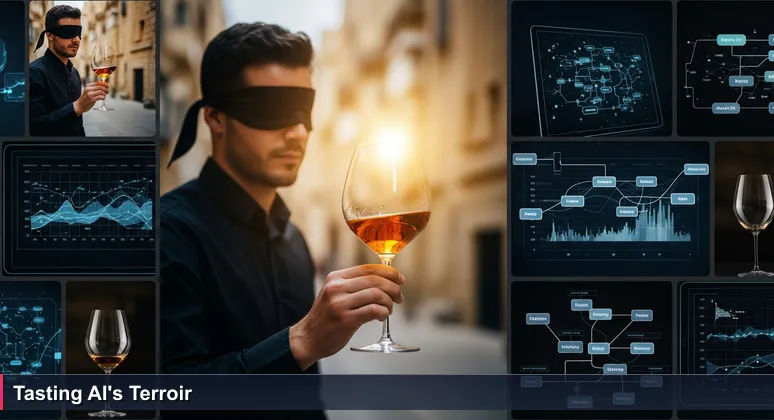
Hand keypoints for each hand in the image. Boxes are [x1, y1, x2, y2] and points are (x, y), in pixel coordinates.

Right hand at [74, 81, 108, 114]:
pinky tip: (102, 99)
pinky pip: (101, 97)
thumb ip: (95, 88)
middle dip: (106, 89)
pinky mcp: (92, 99)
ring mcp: (90, 94)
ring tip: (104, 96)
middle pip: (101, 87)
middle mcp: (89, 89)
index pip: (98, 82)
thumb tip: (105, 85)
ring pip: (101, 92)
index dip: (105, 84)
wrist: (80, 105)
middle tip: (107, 92)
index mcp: (88, 86)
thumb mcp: (89, 91)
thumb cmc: (86, 98)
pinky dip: (103, 98)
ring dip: (104, 94)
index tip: (107, 86)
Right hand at [289, 264, 404, 368]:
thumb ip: (354, 286)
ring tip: (388, 310)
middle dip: (393, 288)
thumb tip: (384, 281)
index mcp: (335, 278)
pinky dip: (383, 313)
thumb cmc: (326, 318)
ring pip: (377, 294)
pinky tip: (382, 317)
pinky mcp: (345, 320)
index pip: (368, 268)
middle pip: (375, 280)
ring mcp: (340, 304)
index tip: (400, 279)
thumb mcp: (334, 294)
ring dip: (389, 303)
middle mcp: (337, 288)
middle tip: (399, 297)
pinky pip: (374, 310)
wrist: (308, 338)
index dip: (389, 272)